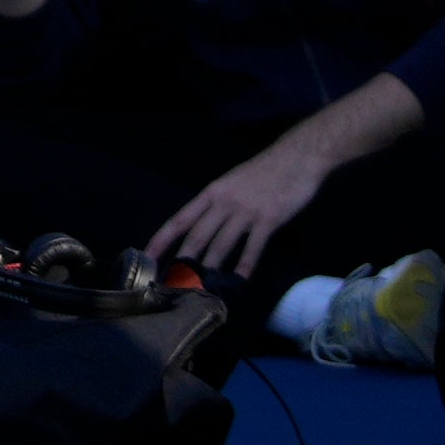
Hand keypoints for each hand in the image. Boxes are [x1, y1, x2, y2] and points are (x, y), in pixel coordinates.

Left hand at [146, 139, 329, 286]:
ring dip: (209, 269)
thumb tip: (200, 226)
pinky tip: (238, 281)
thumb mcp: (231, 181)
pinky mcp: (269, 220)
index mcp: (211, 193)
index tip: (147, 257)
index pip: (179, 220)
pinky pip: (253, 248)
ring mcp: (246, 212)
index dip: (161, 240)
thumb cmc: (264, 171)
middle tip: (171, 282)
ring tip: (198, 288)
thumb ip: (216, 203)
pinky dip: (244, 266)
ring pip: (221, 245)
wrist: (297, 157)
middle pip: (197, 236)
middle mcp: (224, 203)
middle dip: (182, 262)